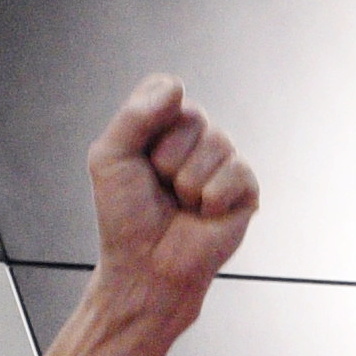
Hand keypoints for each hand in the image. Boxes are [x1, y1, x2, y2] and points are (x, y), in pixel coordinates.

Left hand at [85, 74, 257, 308]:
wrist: (146, 268)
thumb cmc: (126, 218)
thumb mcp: (110, 157)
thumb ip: (135, 116)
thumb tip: (176, 87)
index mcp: (163, 126)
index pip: (167, 90)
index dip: (151, 120)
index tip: (139, 155)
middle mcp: (196, 139)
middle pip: (193, 116)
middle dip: (167, 157)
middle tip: (160, 187)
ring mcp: (223, 163)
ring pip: (216, 143)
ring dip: (188, 183)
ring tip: (181, 205)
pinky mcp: (245, 189)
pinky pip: (235, 172)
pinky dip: (212, 199)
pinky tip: (203, 215)